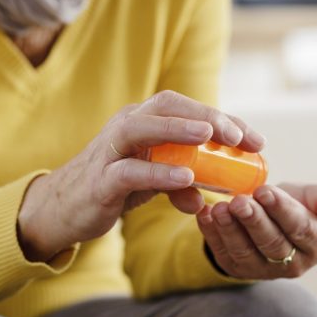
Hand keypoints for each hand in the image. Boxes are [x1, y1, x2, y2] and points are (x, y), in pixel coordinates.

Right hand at [18, 90, 265, 261]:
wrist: (61, 209)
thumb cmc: (109, 187)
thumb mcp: (148, 183)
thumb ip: (177, 184)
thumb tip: (205, 197)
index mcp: (140, 122)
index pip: (184, 108)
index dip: (221, 118)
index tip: (255, 140)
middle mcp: (124, 128)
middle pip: (166, 106)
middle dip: (205, 115)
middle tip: (238, 135)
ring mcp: (109, 152)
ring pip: (141, 128)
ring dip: (178, 129)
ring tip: (210, 136)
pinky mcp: (100, 181)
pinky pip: (129, 172)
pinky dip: (158, 173)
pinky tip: (185, 180)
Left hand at [197, 183, 316, 279]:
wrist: (271, 216)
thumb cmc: (298, 205)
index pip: (300, 228)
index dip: (281, 210)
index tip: (264, 191)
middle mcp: (294, 264)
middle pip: (272, 243)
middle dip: (253, 221)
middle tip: (239, 202)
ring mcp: (263, 270)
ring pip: (245, 252)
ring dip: (230, 229)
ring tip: (219, 208)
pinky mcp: (238, 269)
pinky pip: (223, 253)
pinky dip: (211, 234)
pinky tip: (205, 214)